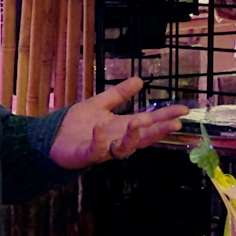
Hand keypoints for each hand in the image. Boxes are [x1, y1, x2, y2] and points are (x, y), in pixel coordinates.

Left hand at [48, 77, 188, 169]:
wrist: (52, 137)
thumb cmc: (77, 124)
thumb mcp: (101, 103)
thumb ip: (119, 94)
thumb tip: (139, 80)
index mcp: (121, 127)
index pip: (148, 122)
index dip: (165, 117)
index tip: (183, 110)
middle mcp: (116, 140)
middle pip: (143, 138)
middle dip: (158, 131)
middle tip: (173, 124)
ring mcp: (104, 149)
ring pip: (124, 149)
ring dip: (132, 137)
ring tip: (138, 121)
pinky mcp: (87, 154)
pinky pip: (97, 150)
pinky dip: (100, 139)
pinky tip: (101, 126)